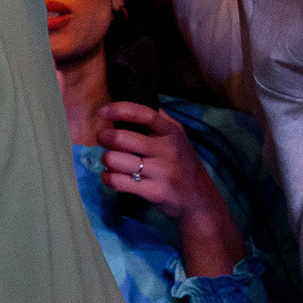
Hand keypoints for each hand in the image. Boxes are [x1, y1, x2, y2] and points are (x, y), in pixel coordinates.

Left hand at [97, 102, 246, 274]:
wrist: (200, 200)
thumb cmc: (183, 165)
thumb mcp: (179, 137)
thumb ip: (159, 120)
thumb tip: (132, 102)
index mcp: (172, 132)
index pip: (144, 114)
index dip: (120, 110)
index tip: (103, 112)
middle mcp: (168, 150)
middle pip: (122, 139)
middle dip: (104, 137)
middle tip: (102, 139)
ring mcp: (162, 172)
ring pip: (115, 160)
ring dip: (106, 159)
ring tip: (109, 160)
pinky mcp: (154, 192)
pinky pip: (118, 182)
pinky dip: (107, 178)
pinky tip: (110, 176)